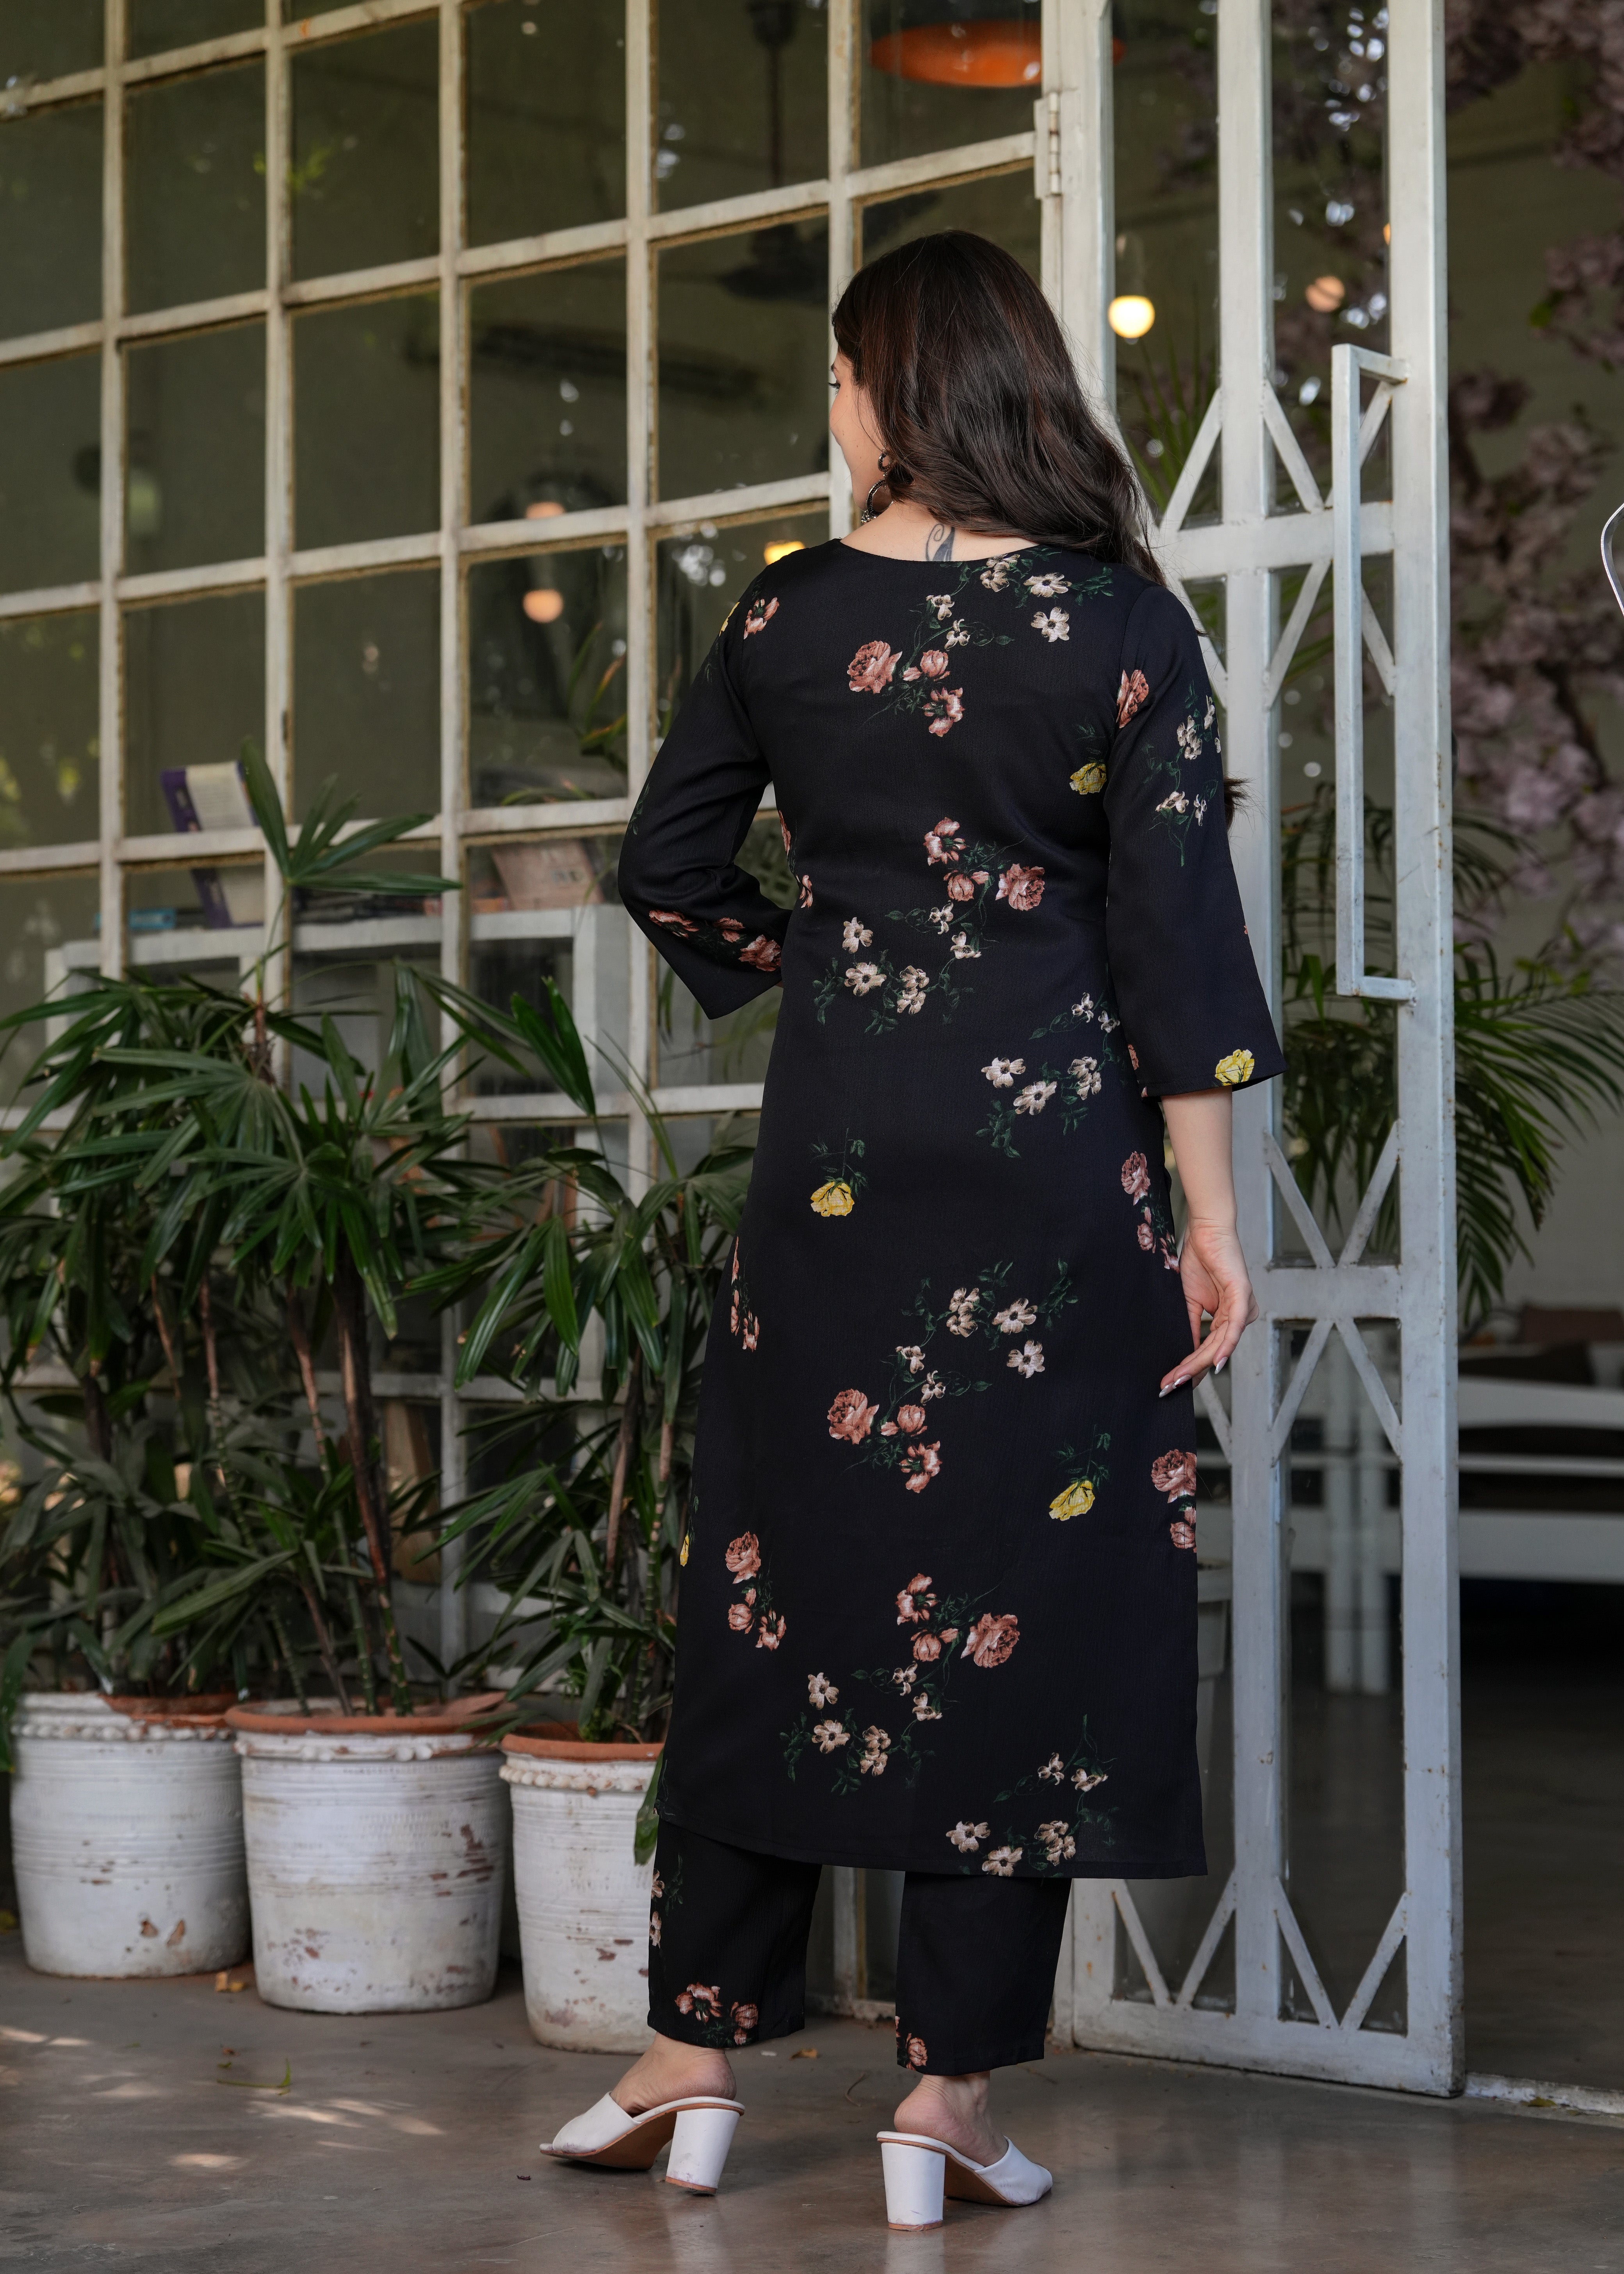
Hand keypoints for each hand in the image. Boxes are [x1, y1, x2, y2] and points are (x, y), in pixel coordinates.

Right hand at [1159, 1217, 1257, 1394]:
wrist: (1205, 1231)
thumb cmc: (1199, 1261)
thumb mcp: (1189, 1301)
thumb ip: (1191, 1326)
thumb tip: (1185, 1353)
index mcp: (1227, 1318)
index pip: (1207, 1349)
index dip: (1188, 1367)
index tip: (1169, 1382)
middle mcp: (1239, 1317)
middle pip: (1213, 1351)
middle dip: (1189, 1371)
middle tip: (1168, 1386)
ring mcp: (1243, 1308)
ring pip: (1221, 1344)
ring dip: (1198, 1364)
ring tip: (1178, 1378)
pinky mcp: (1244, 1297)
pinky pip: (1234, 1328)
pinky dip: (1225, 1347)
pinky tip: (1214, 1363)